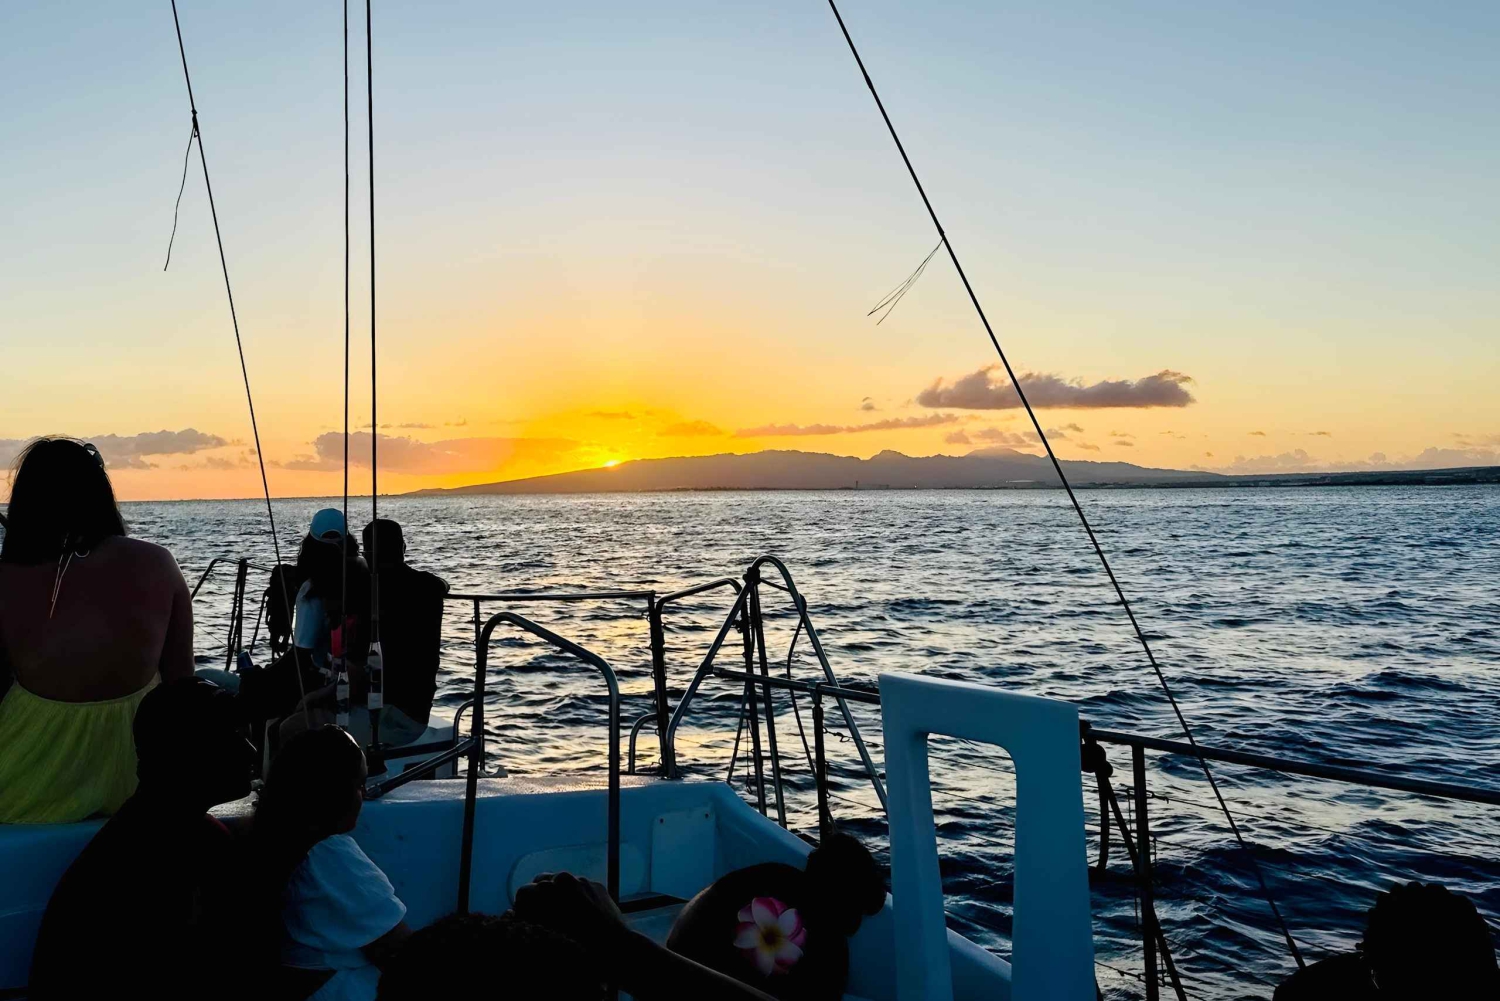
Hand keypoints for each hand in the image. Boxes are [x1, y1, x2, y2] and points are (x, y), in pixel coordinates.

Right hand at [512, 871, 626, 954]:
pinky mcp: (595, 884)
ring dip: (558, 893)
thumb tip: (511, 913)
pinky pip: (579, 886)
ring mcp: (580, 879)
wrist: (613, 946)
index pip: (523, 892)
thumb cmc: (575, 944)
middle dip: (539, 896)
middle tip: (543, 914)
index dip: (522, 906)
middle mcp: (562, 879)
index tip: (526, 917)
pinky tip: (580, 913)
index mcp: (545, 890)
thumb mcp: (545, 932)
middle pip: (541, 882)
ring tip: (562, 913)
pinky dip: (576, 895)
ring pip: (561, 882)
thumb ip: (526, 918)